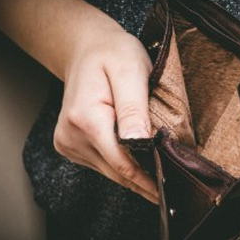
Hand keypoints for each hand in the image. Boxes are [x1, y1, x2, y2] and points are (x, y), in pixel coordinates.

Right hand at [53, 15, 158, 203]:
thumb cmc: (112, 54)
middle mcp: (71, 136)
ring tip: (159, 178)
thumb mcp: (130, 71)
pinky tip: (139, 163)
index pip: (122, 162)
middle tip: (171, 189)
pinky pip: (102, 164)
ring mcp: (68, 142)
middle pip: (116, 171)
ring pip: (109, 171)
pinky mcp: (71, 145)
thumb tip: (140, 142)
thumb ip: (133, 108)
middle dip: (144, 181)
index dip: (147, 178)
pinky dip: (121, 165)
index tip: (168, 190)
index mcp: (86, 119)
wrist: (86, 48)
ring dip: (134, 174)